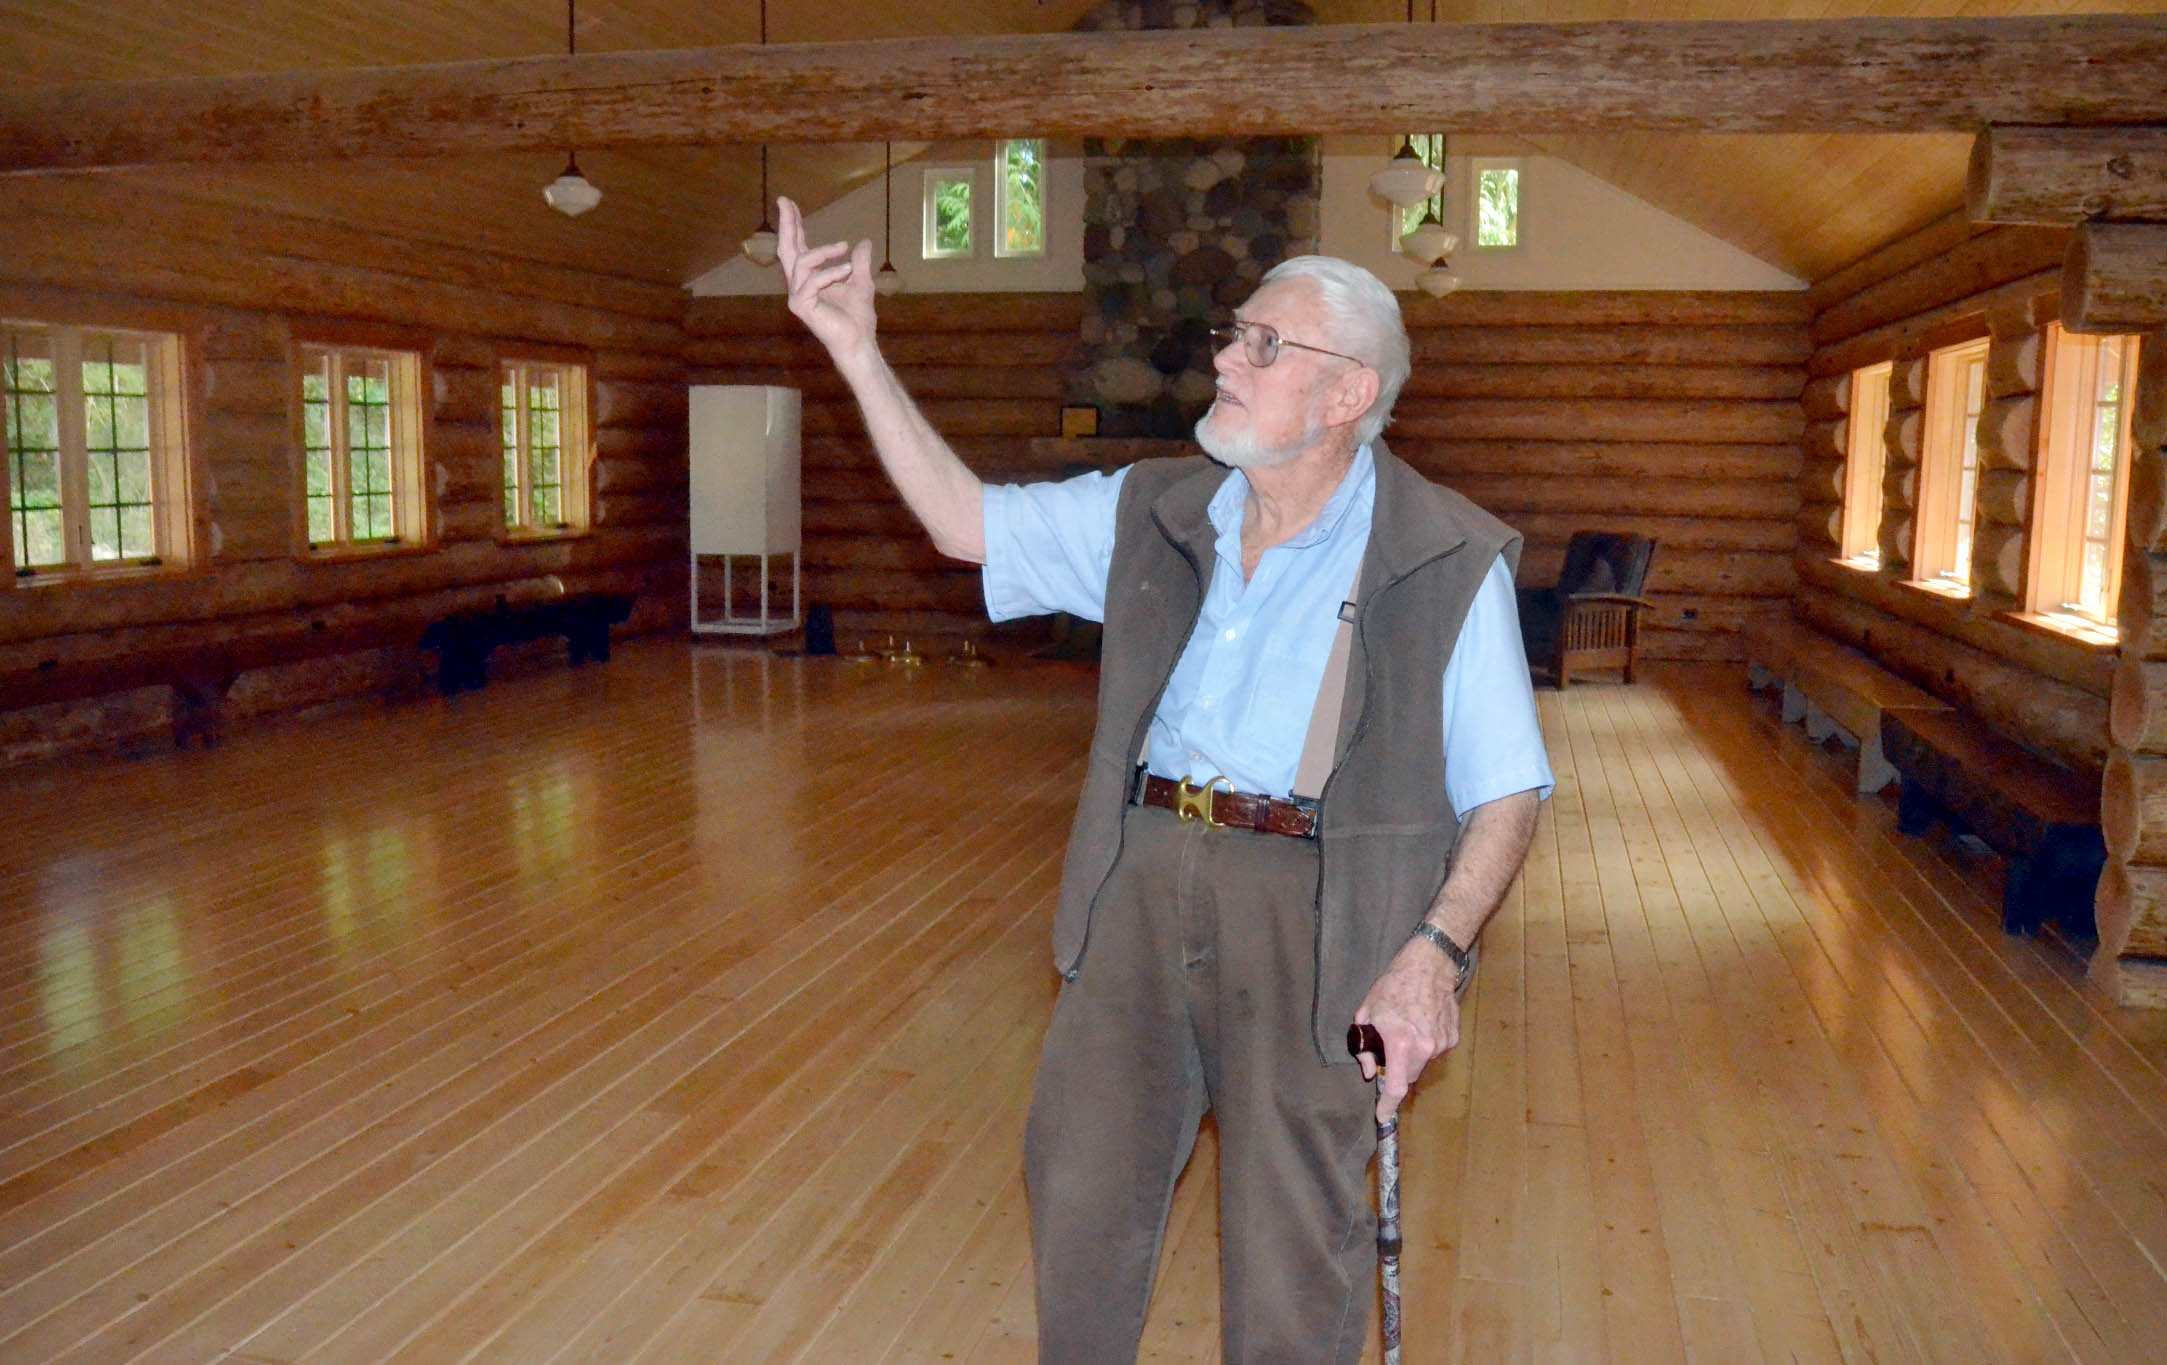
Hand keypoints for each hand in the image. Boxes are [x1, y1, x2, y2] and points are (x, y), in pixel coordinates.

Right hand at [776, 196, 875, 362]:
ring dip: (824, 252)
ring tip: (844, 247)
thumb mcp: (862, 281)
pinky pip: (812, 281)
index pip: (798, 246)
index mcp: (810, 277)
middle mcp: (799, 284)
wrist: (859, 341)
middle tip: (786, 202)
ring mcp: (798, 295)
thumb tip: (864, 242)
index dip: (793, 225)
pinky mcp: (801, 306)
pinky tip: (846, 271)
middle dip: (787, 224)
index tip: (788, 204)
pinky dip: (830, 274)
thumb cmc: (858, 317)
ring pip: (802, 262)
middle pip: (787, 249)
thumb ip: (860, 263)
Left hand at [1351, 934, 1461, 1121]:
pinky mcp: (1452, 1038)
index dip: (1387, 1105)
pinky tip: (1421, 1024)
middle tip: (1388, 1052)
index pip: (1396, 1086)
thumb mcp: (1367, 1013)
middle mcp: (1424, 1048)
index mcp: (1400, 1043)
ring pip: (1422, 1065)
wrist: (1428, 966)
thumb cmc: (1393, 986)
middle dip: (1397, 1073)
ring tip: (1406, 1030)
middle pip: (1409, 1078)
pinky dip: (1425, 1046)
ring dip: (1411, 1057)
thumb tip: (1371, 1072)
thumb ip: (1365, 1047)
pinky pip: (1435, 1052)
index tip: (1382, 1116)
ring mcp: (1442, 1044)